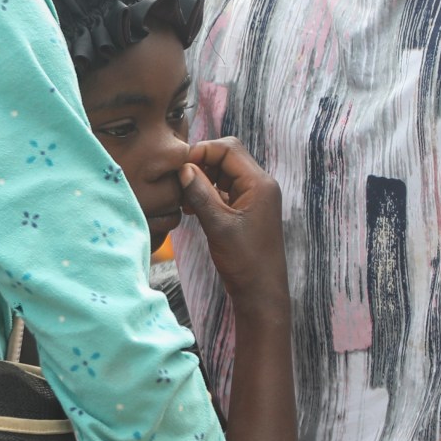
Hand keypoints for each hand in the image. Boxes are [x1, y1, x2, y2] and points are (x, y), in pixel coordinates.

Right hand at [179, 138, 287, 302]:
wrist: (260, 290)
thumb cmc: (244, 260)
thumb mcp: (217, 224)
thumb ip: (200, 193)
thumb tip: (184, 168)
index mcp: (259, 183)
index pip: (228, 149)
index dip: (202, 152)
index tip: (180, 168)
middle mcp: (260, 185)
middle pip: (227, 157)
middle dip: (201, 164)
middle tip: (180, 182)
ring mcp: (255, 197)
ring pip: (224, 174)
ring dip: (203, 180)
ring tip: (185, 199)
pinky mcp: (247, 209)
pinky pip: (226, 190)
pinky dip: (208, 193)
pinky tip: (193, 208)